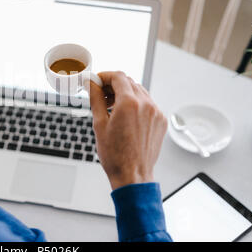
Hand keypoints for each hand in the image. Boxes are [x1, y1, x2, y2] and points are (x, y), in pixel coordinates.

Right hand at [89, 71, 167, 189]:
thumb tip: (91, 84)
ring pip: (139, 91)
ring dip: (125, 93)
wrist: (132, 174)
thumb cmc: (115, 155)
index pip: (118, 76)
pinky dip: (136, 103)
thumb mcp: (99, 124)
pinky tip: (125, 116)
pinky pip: (148, 103)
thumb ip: (96, 98)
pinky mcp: (161, 121)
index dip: (104, 76)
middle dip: (113, 84)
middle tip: (101, 94)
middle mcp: (146, 104)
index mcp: (129, 103)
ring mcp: (156, 112)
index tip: (96, 81)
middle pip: (129, 81)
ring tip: (111, 107)